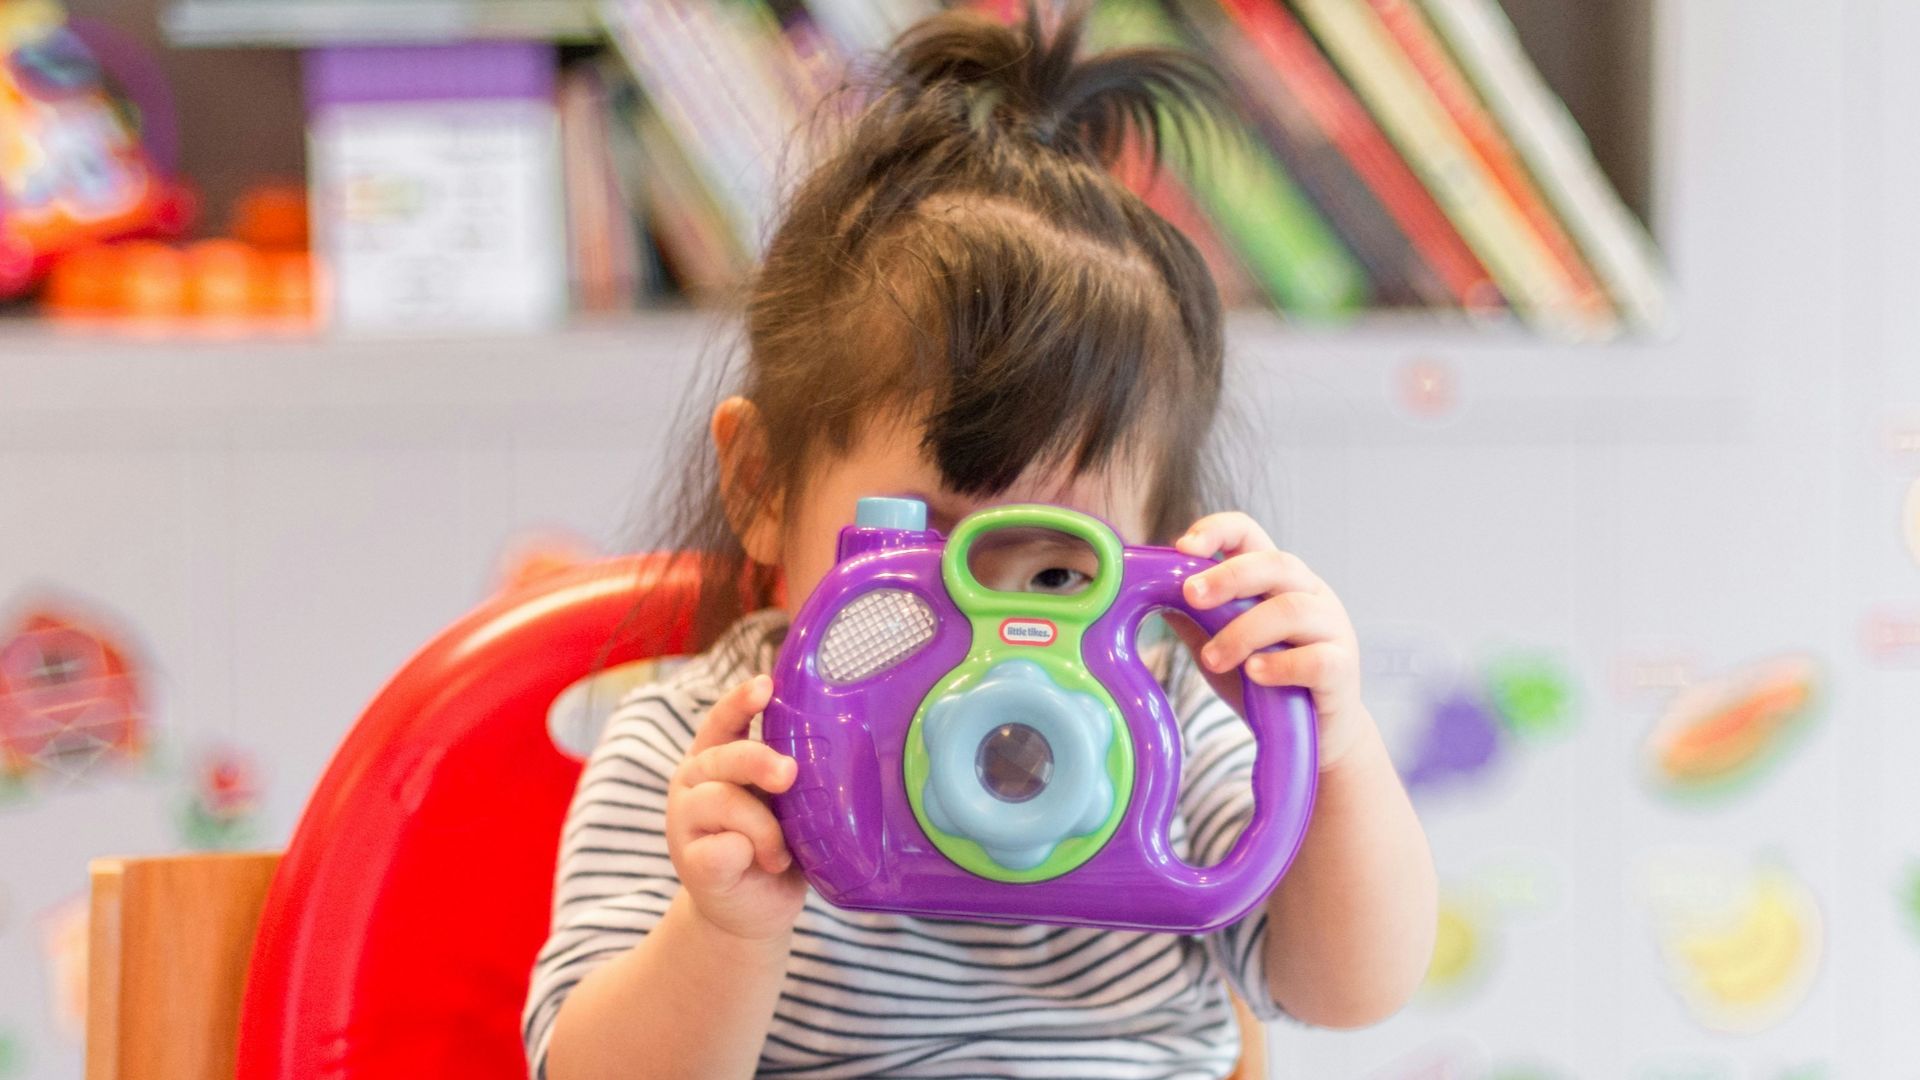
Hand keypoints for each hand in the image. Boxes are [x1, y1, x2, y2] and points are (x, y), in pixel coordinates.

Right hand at [666, 674, 807, 940]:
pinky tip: (758, 865)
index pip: (725, 720)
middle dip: (760, 762)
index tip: (766, 684)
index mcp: (718, 758)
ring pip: (724, 801)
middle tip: (790, 774)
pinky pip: (721, 849)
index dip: (741, 700)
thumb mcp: (785, 805)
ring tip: (780, 853)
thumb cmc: (774, 847)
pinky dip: (746, 854)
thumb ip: (789, 779)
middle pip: (726, 757)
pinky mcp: (691, 863)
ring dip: (764, 828)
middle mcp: (695, 781)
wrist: (751, 912)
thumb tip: (832, 757)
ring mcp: (685, 821)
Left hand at [1173, 512, 1370, 770]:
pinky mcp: (1343, 669)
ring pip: (1291, 610)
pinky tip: (1255, 674)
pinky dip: (1280, 665)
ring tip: (1212, 659)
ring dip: (1243, 632)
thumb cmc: (1265, 684)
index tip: (1183, 547)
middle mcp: (1309, 594)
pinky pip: (1316, 659)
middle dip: (1228, 576)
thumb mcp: (1219, 647)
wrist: (1315, 735)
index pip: (1250, 534)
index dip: (1218, 530)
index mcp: (1276, 580)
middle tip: (1190, 595)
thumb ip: (1194, 620)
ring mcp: (1332, 628)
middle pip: (1275, 563)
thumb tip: (1146, 594)